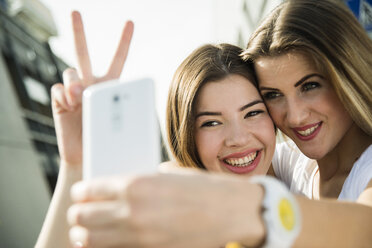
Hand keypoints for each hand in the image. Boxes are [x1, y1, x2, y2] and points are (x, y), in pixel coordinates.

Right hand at [51, 11, 133, 167]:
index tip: (129, 22)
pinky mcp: (59, 100)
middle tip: (74, 11)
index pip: (117, 59)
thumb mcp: (123, 124)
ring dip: (75, 82)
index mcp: (110, 85)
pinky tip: (70, 106)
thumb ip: (125, 110)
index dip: (123, 41)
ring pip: (70, 71)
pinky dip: (64, 95)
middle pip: (82, 52)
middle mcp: (90, 83)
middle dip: (78, 31)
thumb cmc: (109, 141)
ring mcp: (73, 91)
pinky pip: (58, 88)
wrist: (87, 157)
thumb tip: (122, 101)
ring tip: (79, 97)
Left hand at [67, 171, 264, 247]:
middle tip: (79, 214)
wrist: (232, 213)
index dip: (82, 193)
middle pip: (84, 217)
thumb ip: (147, 179)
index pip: (91, 190)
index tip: (81, 195)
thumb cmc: (205, 190)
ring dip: (83, 236)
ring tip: (84, 232)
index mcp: (137, 184)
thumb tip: (131, 186)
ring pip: (91, 240)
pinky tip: (104, 244)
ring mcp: (139, 236)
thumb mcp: (172, 174)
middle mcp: (132, 210)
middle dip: (78, 215)